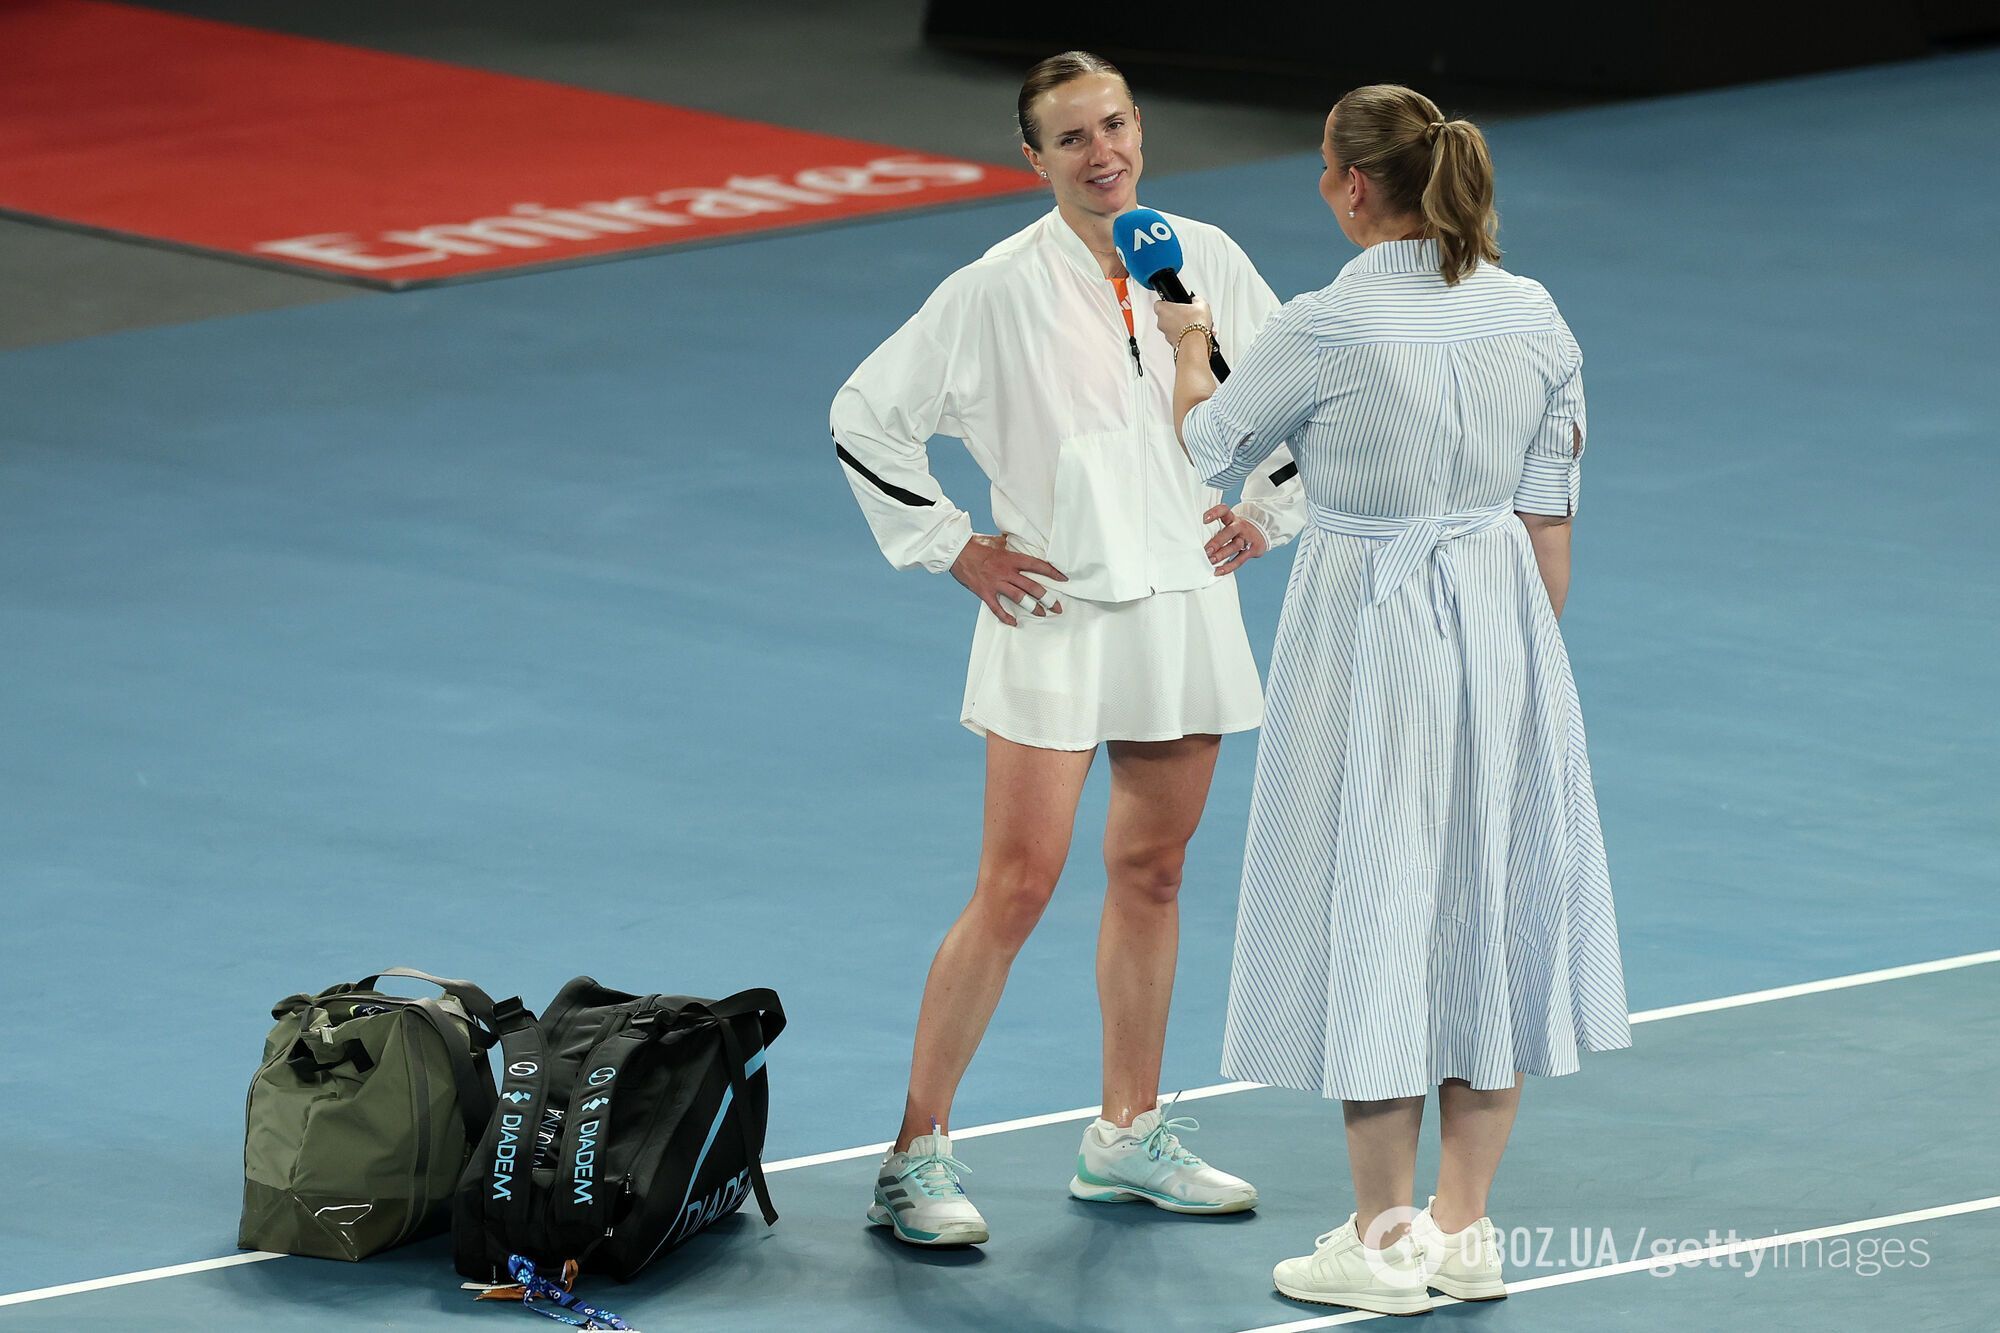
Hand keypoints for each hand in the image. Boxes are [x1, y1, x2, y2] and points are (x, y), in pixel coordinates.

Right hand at [951, 533, 1066, 625]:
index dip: (1052, 573)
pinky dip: (1006, 617)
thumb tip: (1018, 538)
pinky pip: (997, 608)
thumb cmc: (976, 544)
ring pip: (1019, 598)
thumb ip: (1010, 544)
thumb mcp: (997, 541)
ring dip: (1032, 607)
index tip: (1063, 579)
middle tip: (1057, 607)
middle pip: (1032, 587)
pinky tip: (1014, 622)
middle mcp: (1006, 571)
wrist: (956, 551)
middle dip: (1047, 598)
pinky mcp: (984, 592)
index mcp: (1011, 558)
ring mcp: (995, 583)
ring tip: (1042, 614)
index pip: (1037, 566)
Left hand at [1153, 296, 1214, 352]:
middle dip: (1174, 315)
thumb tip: (1196, 300)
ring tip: (1191, 324)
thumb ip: (1196, 300)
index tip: (1174, 303)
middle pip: (1165, 316)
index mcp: (1163, 309)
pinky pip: (1176, 337)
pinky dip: (1182, 335)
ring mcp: (1166, 334)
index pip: (1159, 303)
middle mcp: (1161, 322)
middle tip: (1185, 313)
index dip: (1167, 303)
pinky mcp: (1171, 343)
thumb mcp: (1200, 304)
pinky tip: (1192, 333)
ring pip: (1170, 328)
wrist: (1196, 342)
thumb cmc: (1194, 323)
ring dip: (1178, 326)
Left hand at [1203, 505, 1266, 575]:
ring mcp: (1247, 538)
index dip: (1215, 513)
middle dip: (1217, 541)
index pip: (1224, 510)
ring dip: (1222, 554)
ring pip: (1235, 546)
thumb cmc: (1237, 529)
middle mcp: (1240, 526)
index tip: (1204, 519)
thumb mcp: (1229, 523)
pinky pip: (1239, 560)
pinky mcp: (1253, 549)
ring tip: (1211, 561)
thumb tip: (1193, 539)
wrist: (1261, 532)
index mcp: (1232, 518)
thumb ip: (1215, 528)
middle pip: (1230, 532)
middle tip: (1206, 550)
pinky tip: (1218, 571)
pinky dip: (1228, 567)